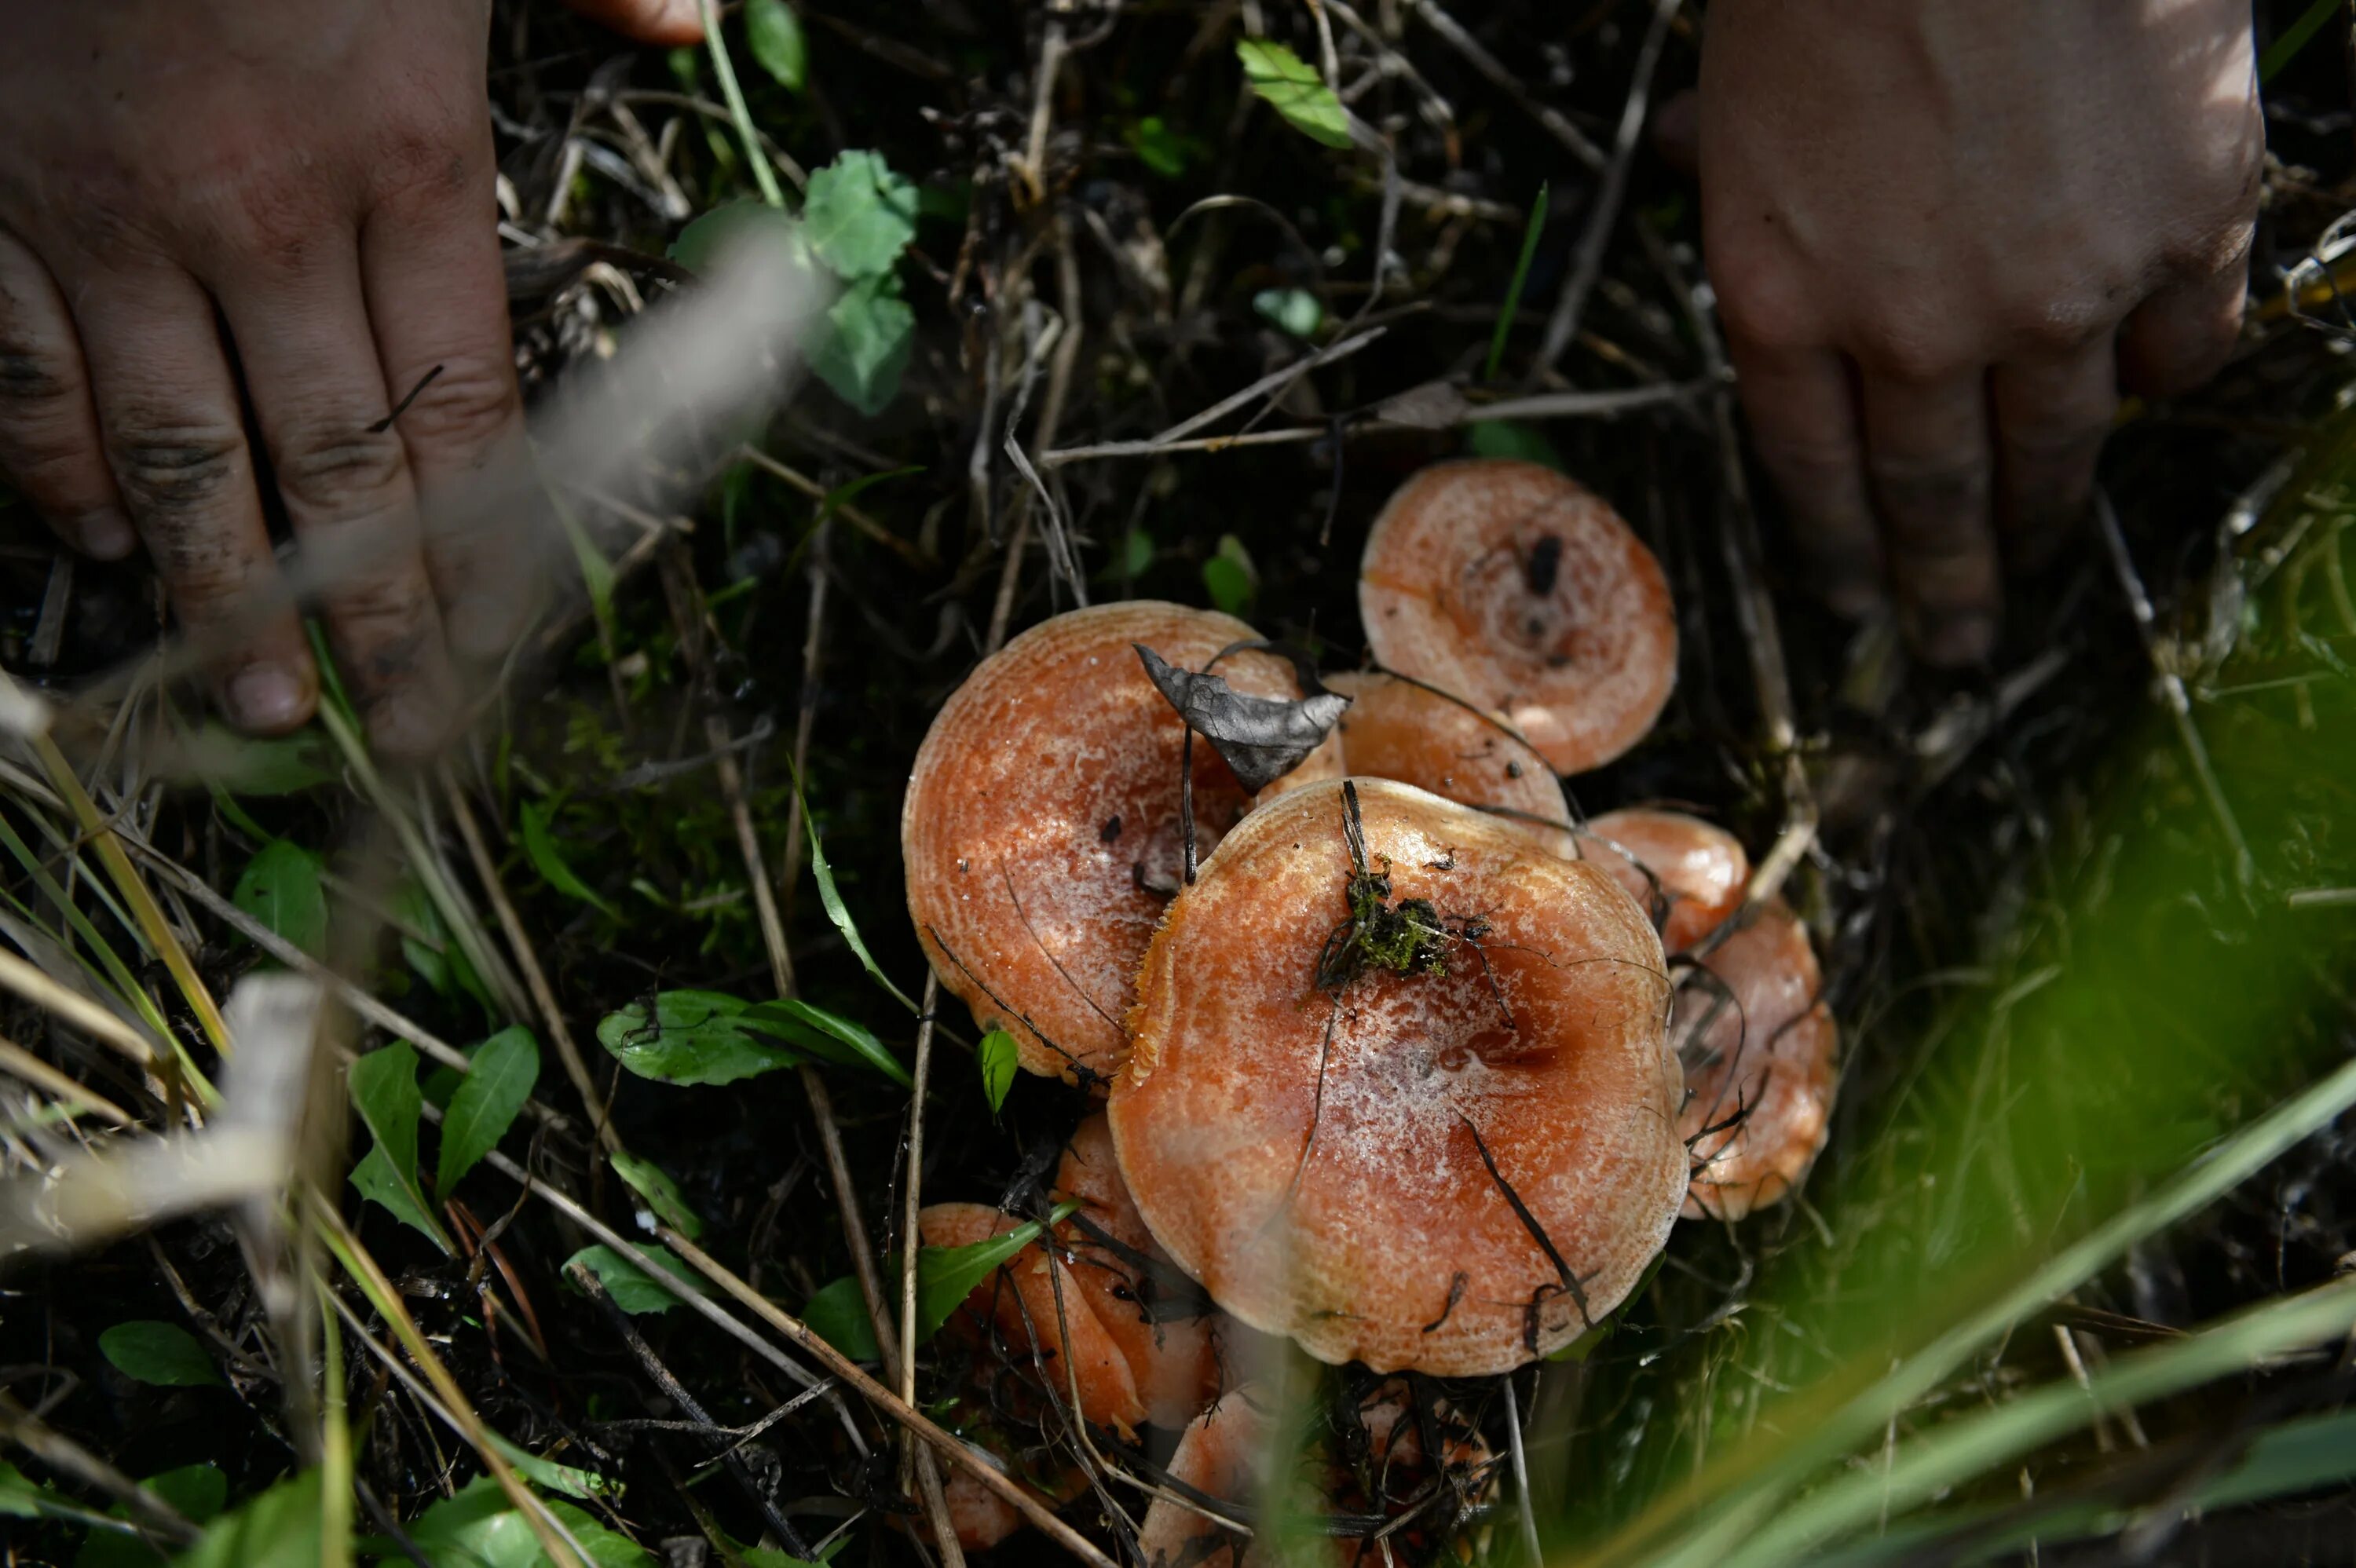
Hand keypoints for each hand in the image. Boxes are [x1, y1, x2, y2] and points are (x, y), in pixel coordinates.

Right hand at [0, 0, 698, 753]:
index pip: (465, 413)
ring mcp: (105, 214)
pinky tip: (95, 545)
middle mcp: (262, 215)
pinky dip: (51, 472)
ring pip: (176, 452)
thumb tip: (686, 18)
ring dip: (220, 594)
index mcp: (404, 155)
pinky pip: (13, 373)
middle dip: (371, 617)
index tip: (492, 652)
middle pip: (335, 468)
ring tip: (262, 702)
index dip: (481, 555)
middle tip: (396, 732)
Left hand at [1694, 0, 2261, 663]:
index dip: (1837, 551)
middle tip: (1954, 650)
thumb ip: (1737, 173)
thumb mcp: (1737, 83)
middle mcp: (1914, 322)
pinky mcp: (2182, 223)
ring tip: (2038, 563)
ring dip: (2046, 516)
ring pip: (2058, 445)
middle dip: (1942, 583)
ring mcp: (2057, 285)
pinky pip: (2183, 347)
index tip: (1856, 608)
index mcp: (1781, 293)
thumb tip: (1698, 180)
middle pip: (1929, 492)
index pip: (1808, 471)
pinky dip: (2165, 373)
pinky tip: (2146, 391)